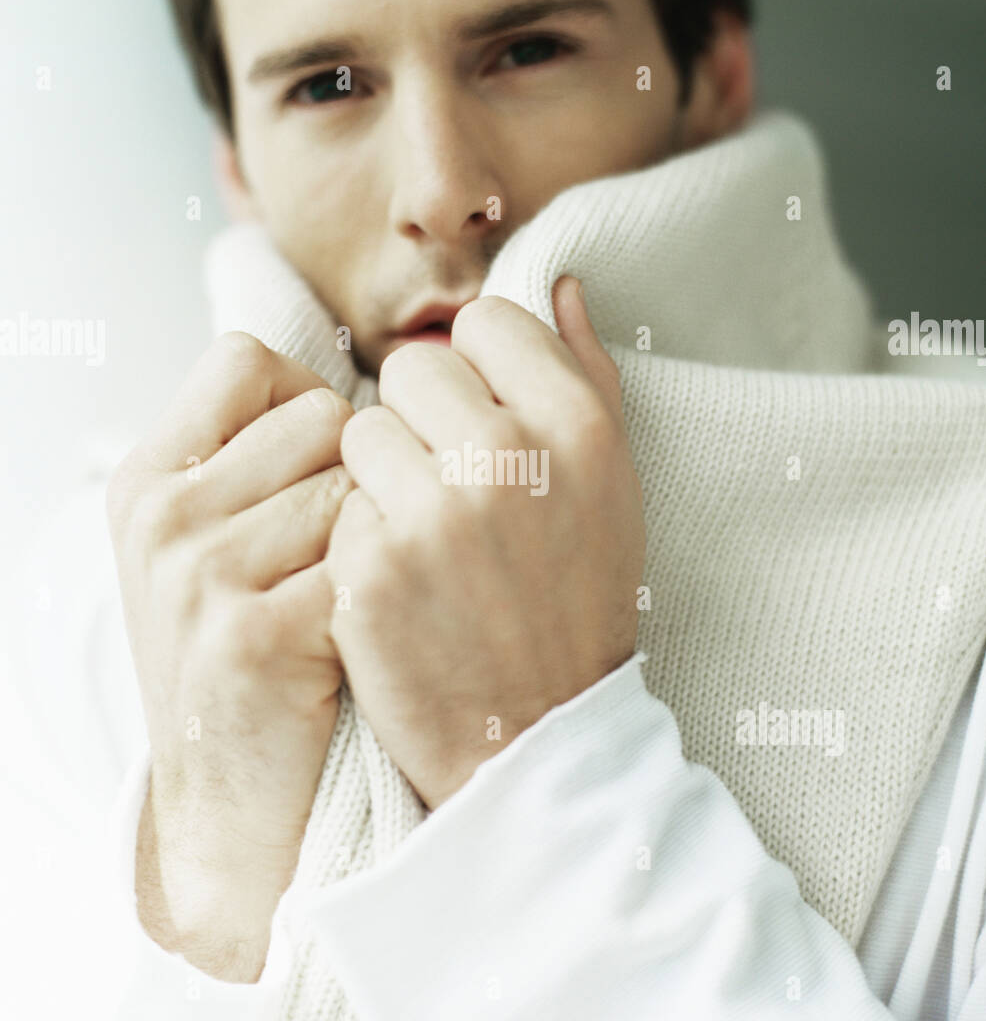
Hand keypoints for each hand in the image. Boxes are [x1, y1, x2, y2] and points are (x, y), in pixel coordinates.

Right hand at [106, 332, 353, 978]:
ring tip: (346, 601)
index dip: (308, 399)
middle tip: (341, 556)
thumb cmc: (247, 659)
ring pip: (359, 484)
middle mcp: (160, 516)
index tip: (323, 468)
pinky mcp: (255, 636)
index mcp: (146, 479)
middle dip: (357, 475)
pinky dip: (387, 595)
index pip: (247, 359)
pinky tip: (361, 640)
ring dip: (379, 538)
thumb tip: (358, 378)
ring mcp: (199, 575)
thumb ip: (251, 459)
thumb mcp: (209, 547)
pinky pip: (370, 557)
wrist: (233, 803)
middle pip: (322, 415)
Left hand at [328, 277, 644, 809]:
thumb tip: (559, 282)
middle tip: (449, 493)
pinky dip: (357, 541)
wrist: (536, 738)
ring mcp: (434, 514)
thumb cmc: (575, 602)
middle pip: (411, 367)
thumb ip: (587, 376)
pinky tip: (399, 587)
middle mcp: (509, 458)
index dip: (476, 374)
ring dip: (378, 478)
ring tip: (423, 539)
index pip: (486, 322)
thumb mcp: (614, 488)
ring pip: (359, 430)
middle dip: (420, 420)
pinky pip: (336, 505)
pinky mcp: (371, 569)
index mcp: (577, 428)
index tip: (485, 429)